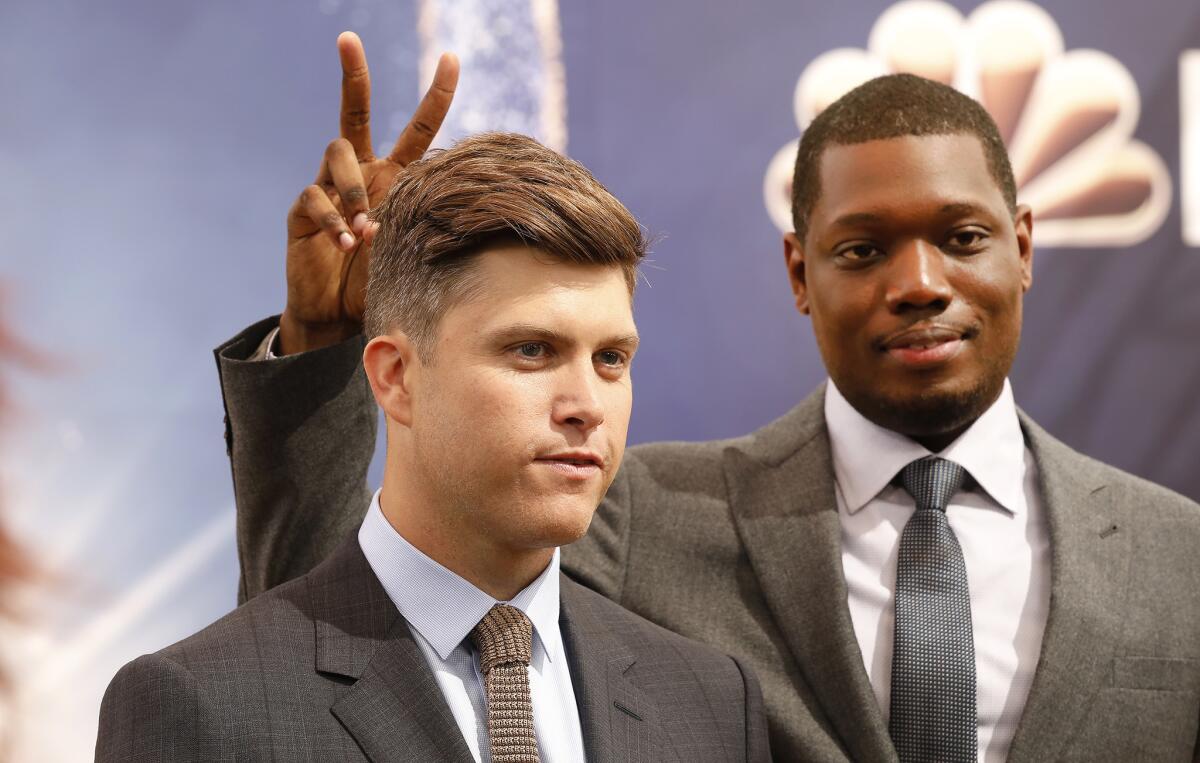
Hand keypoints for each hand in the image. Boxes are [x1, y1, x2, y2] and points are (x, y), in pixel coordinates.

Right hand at [279, 32, 458, 354]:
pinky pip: (315, 197)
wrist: (340, 314)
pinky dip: (333, 220)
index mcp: (395, 176)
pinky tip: (346, 245)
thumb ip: (410, 223)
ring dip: (355, 188)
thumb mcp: (409, 249)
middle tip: (348, 39)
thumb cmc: (380, 279)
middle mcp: (361, 172)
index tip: (451, 58)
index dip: (436, 96)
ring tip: (366, 230)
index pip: (418, 129)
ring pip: (338, 154)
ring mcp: (329, 187)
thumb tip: (394, 214)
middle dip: (354, 75)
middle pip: (355, 112)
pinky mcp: (303, 210)